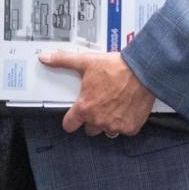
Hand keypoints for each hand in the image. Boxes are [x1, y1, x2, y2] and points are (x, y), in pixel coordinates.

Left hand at [38, 50, 155, 137]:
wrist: (142, 71)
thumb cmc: (116, 68)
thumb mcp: (86, 62)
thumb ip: (63, 61)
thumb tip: (46, 58)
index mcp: (85, 108)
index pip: (69, 125)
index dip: (71, 120)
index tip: (75, 115)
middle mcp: (98, 120)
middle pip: (89, 129)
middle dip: (92, 119)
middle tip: (99, 104)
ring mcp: (115, 126)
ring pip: (107, 131)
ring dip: (108, 122)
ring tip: (113, 106)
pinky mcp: (130, 127)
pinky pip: (124, 130)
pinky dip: (125, 122)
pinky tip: (126, 109)